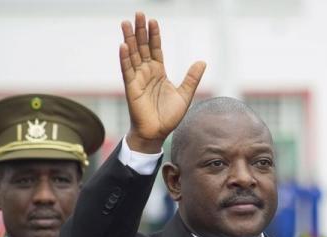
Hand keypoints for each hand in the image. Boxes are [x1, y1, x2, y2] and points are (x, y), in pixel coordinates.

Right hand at [120, 12, 205, 152]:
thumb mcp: (184, 94)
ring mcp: (138, 79)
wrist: (158, 133)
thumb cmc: (169, 117)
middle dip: (140, 31)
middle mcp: (147, 73)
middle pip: (143, 47)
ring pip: (133, 55)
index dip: (154, 35)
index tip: (153, 20)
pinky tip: (123, 45)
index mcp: (159, 73)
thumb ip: (191, 78)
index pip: (156, 49)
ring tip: (125, 23)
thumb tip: (202, 62)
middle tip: (138, 13)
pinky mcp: (131, 88)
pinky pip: (127, 70)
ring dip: (129, 39)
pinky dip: (125, 58)